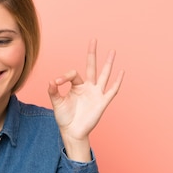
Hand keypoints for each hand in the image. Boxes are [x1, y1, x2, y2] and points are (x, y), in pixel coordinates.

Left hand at [47, 39, 123, 159]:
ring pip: (103, 75)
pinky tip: (121, 72)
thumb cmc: (65, 117)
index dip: (64, 77)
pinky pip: (112, 90)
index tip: (56, 83)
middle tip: (93, 39)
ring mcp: (96, 94)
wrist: (72, 132)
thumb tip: (51, 80)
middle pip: (91, 66)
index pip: (73, 74)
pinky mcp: (102, 102)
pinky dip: (117, 81)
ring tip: (112, 51)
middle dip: (92, 53)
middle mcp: (88, 87)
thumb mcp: (57, 102)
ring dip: (108, 63)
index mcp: (77, 86)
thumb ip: (53, 91)